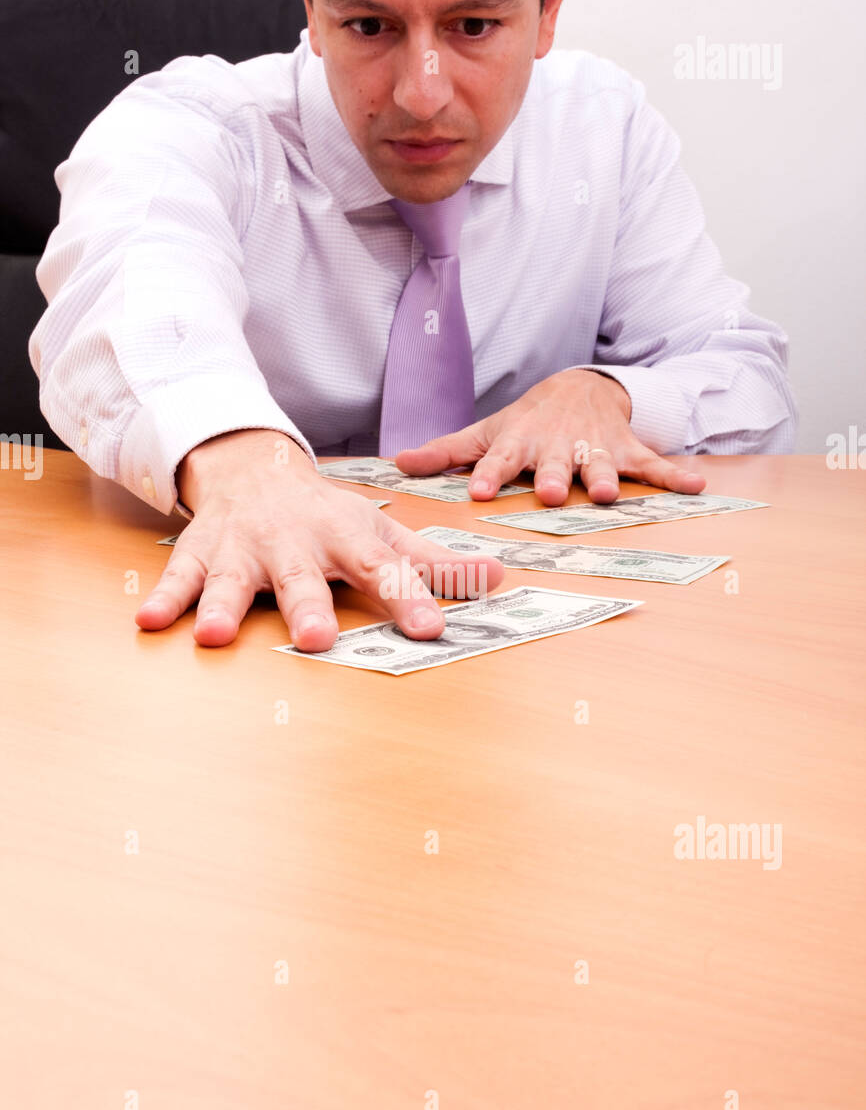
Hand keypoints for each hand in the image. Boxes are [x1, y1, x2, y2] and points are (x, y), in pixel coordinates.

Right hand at [135, 429, 504, 647]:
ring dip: (222, 604)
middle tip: (316, 639)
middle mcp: (295, 541)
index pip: (383, 570)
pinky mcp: (204, 552)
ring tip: (212, 636)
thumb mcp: (383, 532)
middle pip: (302, 576)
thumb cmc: (329, 515)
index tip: (431, 628)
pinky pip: (181, 574)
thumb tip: (499, 579)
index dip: (408, 598)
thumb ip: (435, 563)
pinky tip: (149, 621)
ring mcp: (245, 546)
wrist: (258, 469)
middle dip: (306, 605)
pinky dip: (165, 596)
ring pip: (234, 578)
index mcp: (346, 537)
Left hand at [394, 369, 705, 504]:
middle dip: (555, 476)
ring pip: (603, 463)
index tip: (478, 489)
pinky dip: (677, 475)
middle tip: (552, 492)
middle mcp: (559, 446)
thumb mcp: (488, 431)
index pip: (501, 459)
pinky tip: (698, 486)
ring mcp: (597, 447)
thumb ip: (446, 451)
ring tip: (612, 492)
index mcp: (522, 442)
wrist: (582, 387)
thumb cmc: (529, 420)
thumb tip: (397, 464)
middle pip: (555, 463)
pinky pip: (656, 464)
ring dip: (608, 475)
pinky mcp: (630, 449)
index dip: (490, 473)